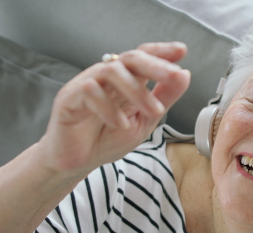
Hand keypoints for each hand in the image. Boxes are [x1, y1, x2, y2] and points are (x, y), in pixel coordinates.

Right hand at [39, 42, 190, 177]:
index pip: (142, 56)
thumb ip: (163, 98)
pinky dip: (109, 108)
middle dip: (154, 65)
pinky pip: (89, 91)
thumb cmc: (107, 138)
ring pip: (111, 71)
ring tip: (153, 111)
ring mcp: (85, 84)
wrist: (77, 162)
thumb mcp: (145, 121)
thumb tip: (184, 75)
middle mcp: (105, 77)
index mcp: (125, 80)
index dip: (161, 51)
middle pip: (130, 58)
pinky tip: (120, 124)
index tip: (182, 50)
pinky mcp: (68, 98)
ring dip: (136, 91)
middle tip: (173, 75)